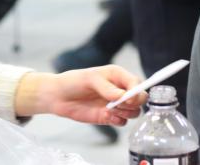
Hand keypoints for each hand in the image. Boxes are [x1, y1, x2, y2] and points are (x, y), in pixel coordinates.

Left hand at [14, 65, 145, 124]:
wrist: (59, 96)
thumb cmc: (74, 81)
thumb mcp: (91, 79)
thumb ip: (108, 88)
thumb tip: (123, 97)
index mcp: (118, 76)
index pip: (137, 83)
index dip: (136, 91)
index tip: (128, 98)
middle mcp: (120, 90)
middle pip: (140, 99)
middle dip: (133, 103)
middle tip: (118, 104)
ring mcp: (116, 105)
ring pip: (134, 112)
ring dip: (125, 113)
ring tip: (109, 109)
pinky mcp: (109, 117)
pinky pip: (122, 122)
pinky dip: (118, 121)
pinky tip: (106, 116)